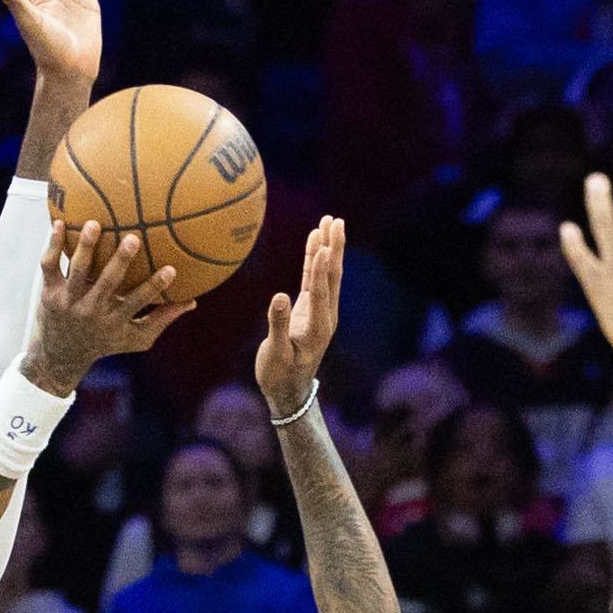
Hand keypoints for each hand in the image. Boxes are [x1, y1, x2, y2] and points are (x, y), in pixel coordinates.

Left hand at [22, 222, 180, 384]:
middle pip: (107, 283)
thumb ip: (163, 320)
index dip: (154, 287)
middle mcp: (90, 311)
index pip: (137, 303)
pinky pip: (49, 265)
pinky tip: (61, 223)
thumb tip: (193, 302)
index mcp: (113, 321)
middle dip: (120, 261)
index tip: (172, 269)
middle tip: (133, 238)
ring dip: (86, 247)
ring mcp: (68, 301)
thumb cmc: (104, 343)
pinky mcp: (48, 292)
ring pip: (77, 271)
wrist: (58, 356)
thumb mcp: (135, 338)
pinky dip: (53, 245)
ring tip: (95, 223)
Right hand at [255, 218, 347, 412]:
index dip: (320, 268)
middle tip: (336, 220)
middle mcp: (325, 315)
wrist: (288, 391)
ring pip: (326, 273)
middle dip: (334, 247)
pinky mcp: (310, 309)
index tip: (323, 244)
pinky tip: (315, 241)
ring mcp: (320, 311)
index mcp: (318, 327)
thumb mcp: (276, 354)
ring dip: (328, 247)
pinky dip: (314, 259)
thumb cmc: (280, 375)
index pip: (320, 291)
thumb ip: (278, 325)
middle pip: (331, 275)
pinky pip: (313, 279)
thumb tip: (278, 296)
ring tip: (329, 222)